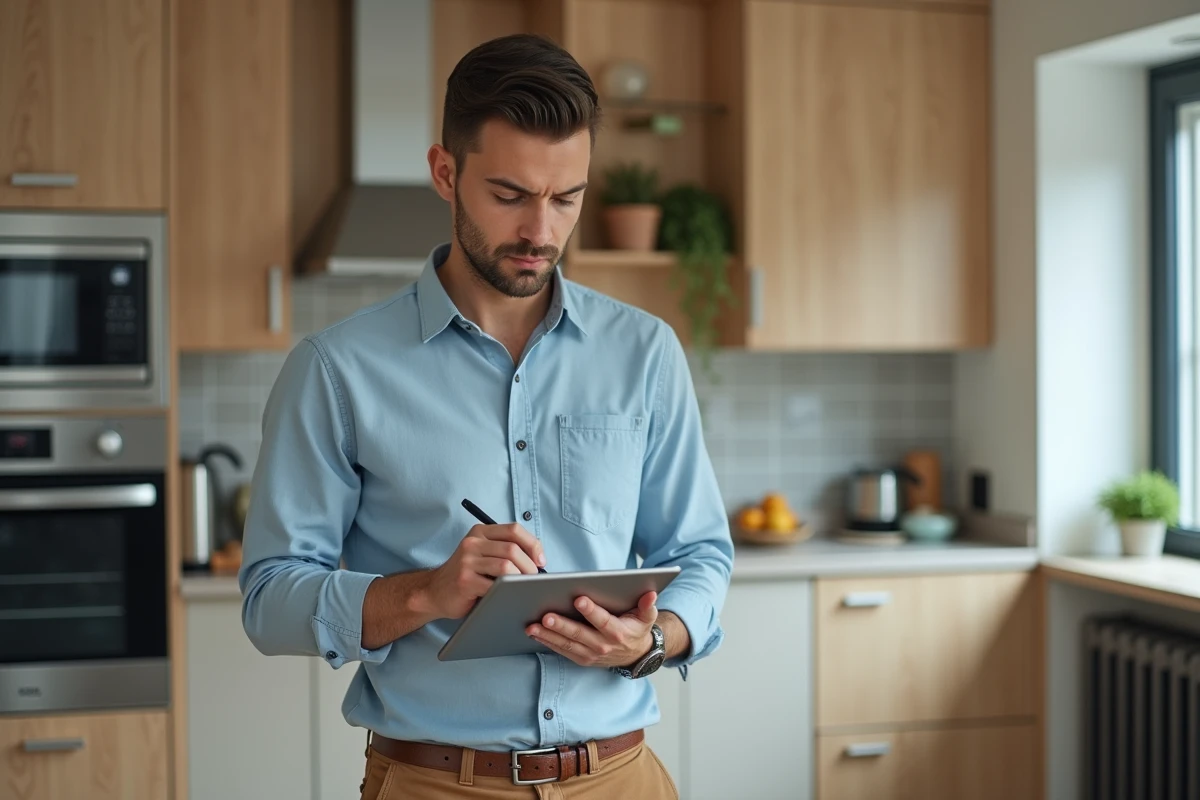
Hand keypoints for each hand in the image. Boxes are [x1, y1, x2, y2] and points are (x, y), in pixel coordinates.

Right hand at [423, 523, 545, 619]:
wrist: (435, 592)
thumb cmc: (467, 575)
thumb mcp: (483, 555)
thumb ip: (505, 551)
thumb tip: (539, 561)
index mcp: (480, 532)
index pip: (514, 530)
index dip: (533, 545)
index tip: (541, 561)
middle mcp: (472, 542)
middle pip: (512, 549)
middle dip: (530, 566)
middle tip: (533, 579)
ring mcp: (466, 561)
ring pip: (506, 566)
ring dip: (521, 579)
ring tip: (523, 587)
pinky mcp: (464, 580)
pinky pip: (494, 585)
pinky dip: (506, 591)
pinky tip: (508, 595)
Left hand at [526, 591, 657, 668]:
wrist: (636, 655)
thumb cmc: (637, 628)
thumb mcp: (647, 617)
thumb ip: (648, 605)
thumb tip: (650, 594)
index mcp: (618, 633)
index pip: (603, 621)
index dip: (591, 611)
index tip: (579, 599)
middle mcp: (603, 646)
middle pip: (579, 634)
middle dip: (562, 625)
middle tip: (546, 615)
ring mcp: (591, 655)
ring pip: (566, 645)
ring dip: (548, 636)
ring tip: (532, 626)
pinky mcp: (582, 659)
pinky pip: (562, 651)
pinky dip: (548, 642)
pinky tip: (535, 633)